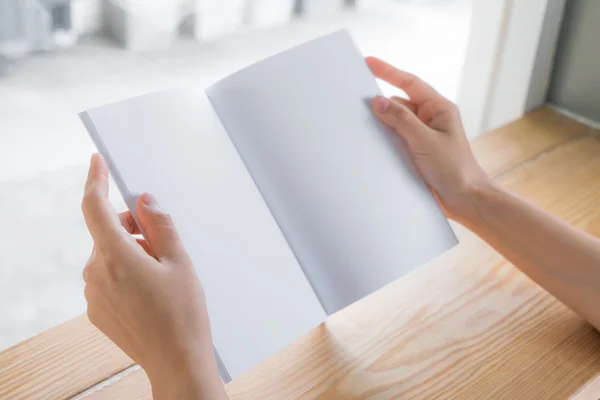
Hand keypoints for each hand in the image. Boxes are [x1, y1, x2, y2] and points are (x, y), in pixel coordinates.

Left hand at [82, 154, 226, 399]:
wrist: (177, 361)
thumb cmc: (183, 314)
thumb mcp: (179, 261)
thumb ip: (160, 225)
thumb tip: (144, 202)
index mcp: (116, 257)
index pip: (95, 207)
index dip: (96, 180)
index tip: (97, 161)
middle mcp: (96, 274)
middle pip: (108, 233)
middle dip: (132, 228)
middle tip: (163, 242)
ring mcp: (94, 294)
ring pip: (109, 255)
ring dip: (132, 252)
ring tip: (162, 274)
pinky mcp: (97, 310)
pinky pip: (108, 277)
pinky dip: (126, 272)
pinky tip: (151, 292)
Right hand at [367, 57, 492, 221]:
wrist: (466, 200)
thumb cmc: (454, 169)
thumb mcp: (425, 141)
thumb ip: (401, 120)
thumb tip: (378, 101)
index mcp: (439, 109)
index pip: (409, 83)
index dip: (388, 71)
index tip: (368, 62)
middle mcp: (431, 119)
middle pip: (399, 103)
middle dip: (380, 103)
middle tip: (356, 101)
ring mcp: (423, 136)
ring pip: (396, 123)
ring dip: (382, 124)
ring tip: (362, 126)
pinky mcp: (417, 152)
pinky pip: (396, 139)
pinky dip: (385, 140)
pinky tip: (373, 145)